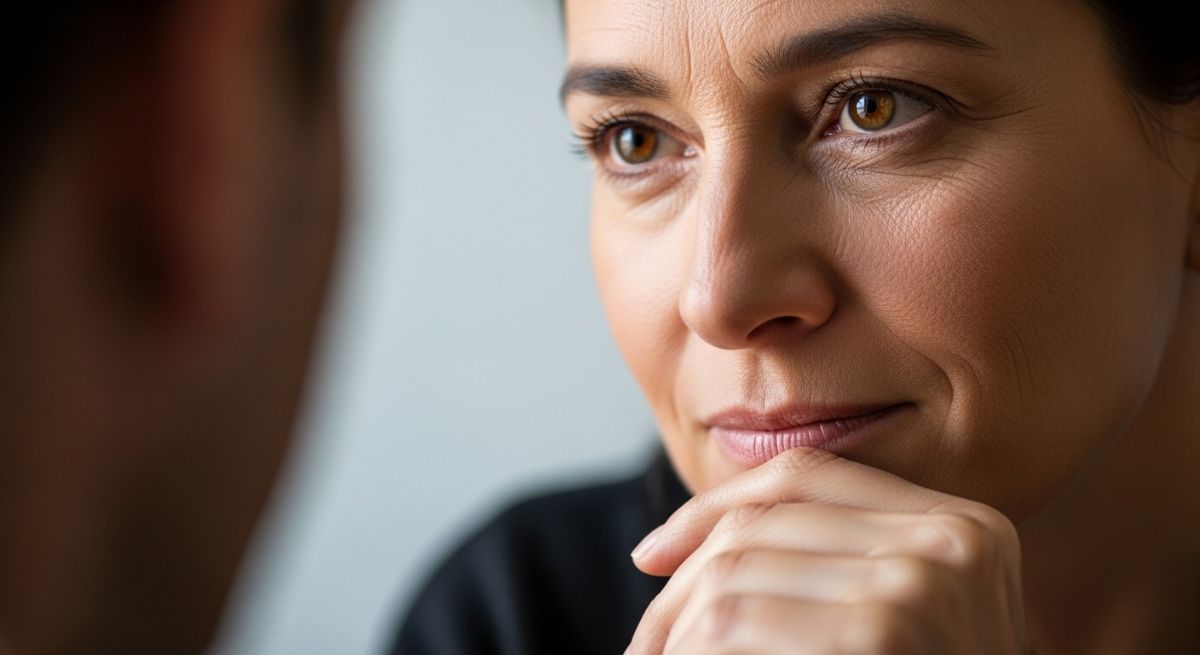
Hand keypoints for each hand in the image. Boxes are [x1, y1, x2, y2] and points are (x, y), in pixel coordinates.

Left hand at [627, 447, 1028, 653]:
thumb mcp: (907, 621)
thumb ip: (835, 565)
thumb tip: (668, 545)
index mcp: (962, 526)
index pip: (805, 477)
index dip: (713, 506)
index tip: (650, 554)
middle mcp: (947, 542)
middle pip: (758, 524)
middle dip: (681, 582)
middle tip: (646, 645)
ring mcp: (917, 587)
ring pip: (730, 572)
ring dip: (678, 629)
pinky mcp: (879, 635)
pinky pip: (734, 619)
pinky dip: (693, 650)